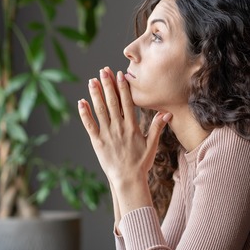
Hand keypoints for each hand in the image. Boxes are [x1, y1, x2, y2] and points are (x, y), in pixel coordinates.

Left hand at [78, 67, 171, 190]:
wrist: (128, 180)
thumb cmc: (141, 163)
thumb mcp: (152, 145)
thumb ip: (158, 127)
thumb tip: (167, 113)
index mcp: (132, 127)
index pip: (127, 103)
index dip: (123, 88)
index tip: (120, 75)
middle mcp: (119, 128)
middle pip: (112, 102)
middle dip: (108, 85)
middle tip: (103, 70)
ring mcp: (107, 134)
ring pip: (100, 110)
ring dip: (95, 95)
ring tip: (92, 81)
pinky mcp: (97, 142)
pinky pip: (90, 125)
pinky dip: (85, 113)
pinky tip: (81, 102)